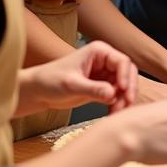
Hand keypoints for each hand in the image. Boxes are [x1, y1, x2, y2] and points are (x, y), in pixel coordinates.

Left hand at [21, 41, 137, 113]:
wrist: (38, 91)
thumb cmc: (50, 81)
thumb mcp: (71, 84)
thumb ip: (92, 89)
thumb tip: (113, 94)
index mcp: (99, 52)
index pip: (122, 61)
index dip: (126, 75)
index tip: (123, 90)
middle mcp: (105, 61)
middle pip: (127, 73)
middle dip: (128, 89)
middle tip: (126, 104)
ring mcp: (104, 75)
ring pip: (124, 86)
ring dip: (124, 99)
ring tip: (116, 112)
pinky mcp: (102, 88)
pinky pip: (116, 95)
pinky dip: (117, 104)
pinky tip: (112, 113)